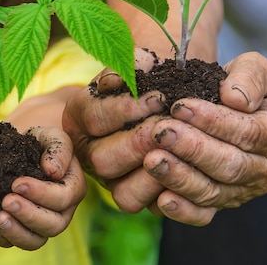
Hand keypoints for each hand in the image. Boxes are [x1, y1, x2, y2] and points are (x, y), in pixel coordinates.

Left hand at [0, 126, 86, 249]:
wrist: (23, 151)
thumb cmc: (40, 142)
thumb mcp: (52, 136)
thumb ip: (58, 149)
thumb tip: (53, 171)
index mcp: (73, 188)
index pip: (63, 198)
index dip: (41, 194)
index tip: (17, 183)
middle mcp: (62, 212)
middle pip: (53, 226)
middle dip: (28, 215)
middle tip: (6, 201)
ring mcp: (43, 225)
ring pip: (35, 241)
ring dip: (15, 232)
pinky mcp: (24, 231)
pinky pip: (15, 243)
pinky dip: (1, 238)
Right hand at [62, 49, 166, 209]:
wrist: (173, 98)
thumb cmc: (156, 76)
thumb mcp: (146, 62)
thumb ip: (136, 61)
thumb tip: (135, 70)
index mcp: (80, 115)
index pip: (92, 116)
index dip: (125, 109)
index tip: (159, 98)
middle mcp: (89, 151)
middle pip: (101, 159)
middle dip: (139, 142)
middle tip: (169, 127)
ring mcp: (110, 178)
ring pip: (120, 191)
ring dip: (153, 170)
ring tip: (179, 149)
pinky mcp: (132, 195)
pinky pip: (143, 206)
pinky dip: (165, 193)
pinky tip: (186, 170)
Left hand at [62, 51, 266, 225]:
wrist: (252, 110)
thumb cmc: (248, 85)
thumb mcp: (255, 69)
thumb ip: (249, 78)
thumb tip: (234, 98)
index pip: (248, 131)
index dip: (213, 121)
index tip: (180, 105)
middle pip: (230, 165)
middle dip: (192, 150)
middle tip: (160, 133)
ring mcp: (247, 190)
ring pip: (214, 191)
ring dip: (181, 178)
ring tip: (152, 160)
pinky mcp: (225, 202)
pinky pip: (205, 214)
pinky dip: (183, 211)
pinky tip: (161, 200)